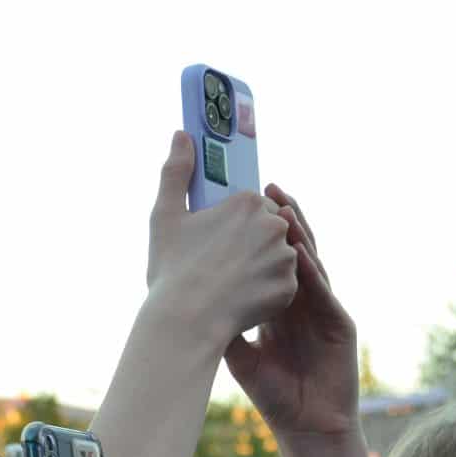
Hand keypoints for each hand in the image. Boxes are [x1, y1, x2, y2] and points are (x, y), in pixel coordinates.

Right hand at [146, 131, 298, 348]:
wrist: (185, 321)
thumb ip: (176, 172)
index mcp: (246, 202)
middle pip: (268, 230)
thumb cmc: (172, 269)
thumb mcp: (165, 216)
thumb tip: (182, 136)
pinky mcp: (290, 287)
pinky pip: (282, 286)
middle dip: (250, 245)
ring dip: (259, 268)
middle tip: (221, 267)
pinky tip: (240, 300)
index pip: (252, 206)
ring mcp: (284, 257)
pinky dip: (265, 293)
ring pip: (277, 257)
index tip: (216, 242)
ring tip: (228, 285)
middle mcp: (273, 224)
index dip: (233, 224)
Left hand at [224, 186, 359, 438]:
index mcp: (282, 304)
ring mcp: (325, 310)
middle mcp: (306, 300)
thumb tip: (193, 303)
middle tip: (266, 186)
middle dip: (283, 218)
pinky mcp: (340, 325)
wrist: (306, 426)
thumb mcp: (240, 354)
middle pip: (296, 249)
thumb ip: (224, 325)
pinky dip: (313, 272)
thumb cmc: (275, 393)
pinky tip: (301, 252)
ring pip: (313, 263)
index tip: (244, 203)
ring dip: (300, 235)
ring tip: (284, 206)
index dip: (262, 232)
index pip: (273, 258)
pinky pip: (325, 293)